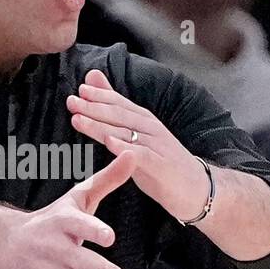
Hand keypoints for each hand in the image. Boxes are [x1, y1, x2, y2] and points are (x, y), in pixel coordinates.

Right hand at [1, 150, 136, 268]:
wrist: (8, 245)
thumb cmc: (54, 219)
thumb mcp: (77, 197)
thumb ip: (107, 179)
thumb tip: (133, 154)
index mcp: (61, 221)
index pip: (78, 224)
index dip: (93, 229)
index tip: (110, 236)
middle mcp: (54, 247)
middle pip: (77, 259)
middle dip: (96, 268)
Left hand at [66, 69, 208, 221]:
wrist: (197, 189)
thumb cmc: (163, 162)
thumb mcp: (138, 135)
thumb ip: (115, 110)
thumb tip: (94, 79)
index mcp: (145, 121)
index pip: (119, 103)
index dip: (99, 95)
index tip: (78, 90)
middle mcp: (151, 129)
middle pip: (119, 115)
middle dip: (93, 107)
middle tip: (71, 101)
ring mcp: (157, 146)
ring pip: (125, 133)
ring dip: (100, 125)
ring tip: (78, 119)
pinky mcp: (161, 166)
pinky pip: (141, 155)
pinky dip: (124, 148)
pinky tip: (108, 143)